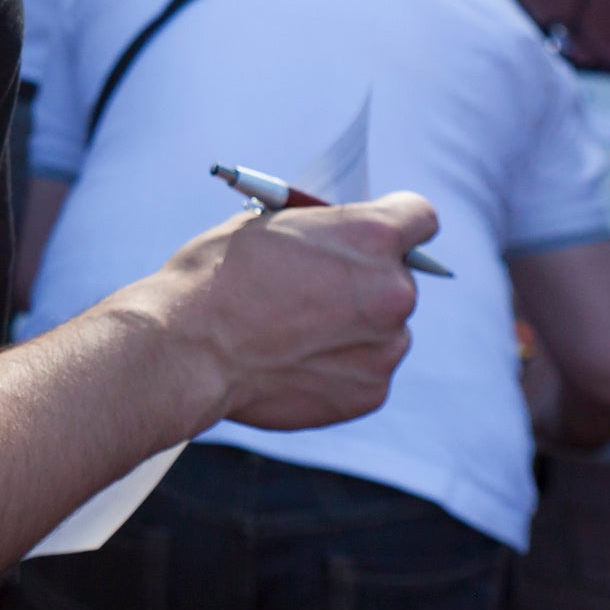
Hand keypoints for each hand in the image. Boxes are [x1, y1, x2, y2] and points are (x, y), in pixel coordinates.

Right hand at [134, 193, 433, 433]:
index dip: (398, 223)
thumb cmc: (215, 277)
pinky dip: (339, 368)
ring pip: (384, 330)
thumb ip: (317, 232)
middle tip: (317, 292)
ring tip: (295, 335)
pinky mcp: (370, 392)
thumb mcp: (265, 225)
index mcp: (371, 236)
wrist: (188, 348)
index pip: (420, 217)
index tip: (377, 237)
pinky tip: (293, 364)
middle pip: (398, 279)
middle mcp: (393, 290)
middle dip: (365, 283)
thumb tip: (331, 242)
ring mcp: (385, 347)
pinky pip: (366, 371)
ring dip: (354, 329)